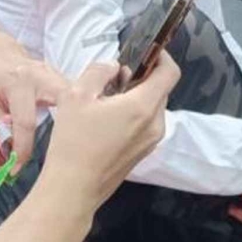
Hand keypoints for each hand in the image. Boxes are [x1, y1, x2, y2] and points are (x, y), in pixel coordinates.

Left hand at [0, 43, 69, 175]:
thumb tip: (10, 154)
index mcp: (19, 83)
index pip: (25, 123)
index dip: (22, 150)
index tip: (17, 170)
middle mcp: (42, 76)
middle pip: (65, 101)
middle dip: (71, 126)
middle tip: (68, 155)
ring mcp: (56, 75)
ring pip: (76, 96)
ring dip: (80, 118)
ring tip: (79, 144)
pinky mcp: (63, 78)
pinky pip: (77, 95)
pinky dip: (80, 110)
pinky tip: (83, 127)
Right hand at [39, 54, 178, 205]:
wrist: (72, 190)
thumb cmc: (73, 142)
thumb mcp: (77, 95)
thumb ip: (99, 71)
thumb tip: (113, 67)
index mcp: (143, 107)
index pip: (170, 72)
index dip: (161, 56)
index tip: (145, 51)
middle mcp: (155, 125)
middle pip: (159, 89)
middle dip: (140, 78)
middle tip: (112, 79)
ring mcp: (151, 142)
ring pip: (152, 107)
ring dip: (135, 97)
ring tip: (104, 102)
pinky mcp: (142, 154)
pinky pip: (145, 124)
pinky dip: (133, 115)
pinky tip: (105, 122)